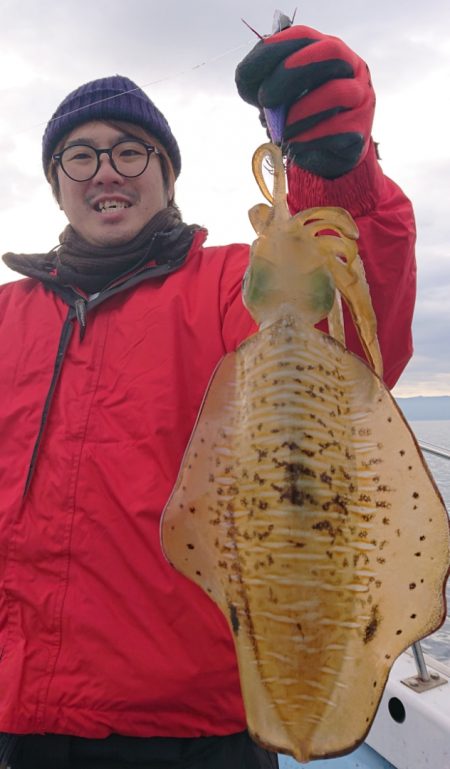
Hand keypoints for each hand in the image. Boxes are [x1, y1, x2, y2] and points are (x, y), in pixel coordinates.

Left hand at [235, 25, 374, 178]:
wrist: (325, 155)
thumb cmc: (297, 117)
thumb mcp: (275, 97)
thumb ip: (261, 86)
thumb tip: (253, 87)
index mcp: (325, 51)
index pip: (303, 36)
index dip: (274, 50)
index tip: (247, 75)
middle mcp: (350, 67)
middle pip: (329, 53)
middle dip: (289, 75)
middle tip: (264, 99)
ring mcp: (360, 97)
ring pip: (336, 93)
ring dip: (300, 113)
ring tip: (281, 131)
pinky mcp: (360, 130)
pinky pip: (338, 129)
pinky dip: (309, 138)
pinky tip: (295, 146)